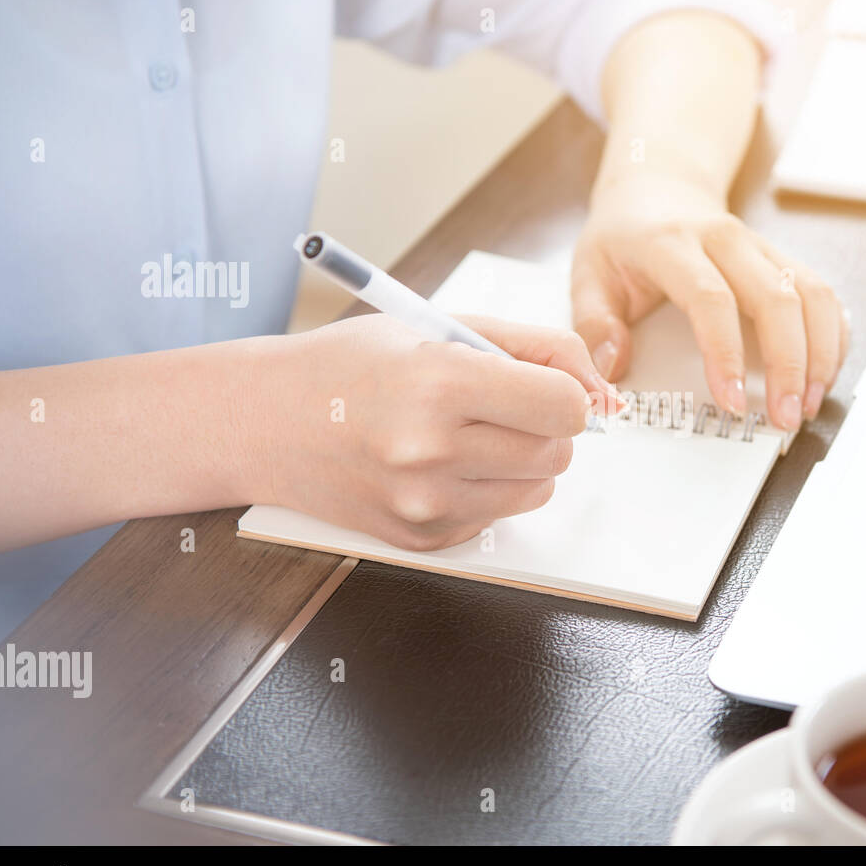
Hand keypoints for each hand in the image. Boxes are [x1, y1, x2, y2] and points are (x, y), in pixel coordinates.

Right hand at [256, 314, 619, 550]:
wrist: (263, 423)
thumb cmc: (352, 365)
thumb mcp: (439, 327)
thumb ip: (532, 346)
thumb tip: (601, 388)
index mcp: (440, 383)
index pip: (565, 407)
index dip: (566, 393)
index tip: (542, 385)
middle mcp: (432, 450)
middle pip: (559, 453)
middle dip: (547, 426)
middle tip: (502, 406)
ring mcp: (425, 504)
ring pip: (538, 489)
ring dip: (523, 461)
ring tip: (469, 434)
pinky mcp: (421, 539)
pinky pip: (498, 516)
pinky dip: (487, 490)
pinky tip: (440, 465)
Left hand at [571, 170, 848, 430]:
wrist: (657, 189)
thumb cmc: (624, 239)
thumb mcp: (588, 275)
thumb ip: (593, 324)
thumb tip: (611, 369)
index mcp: (672, 244)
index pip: (710, 298)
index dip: (725, 353)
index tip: (730, 402)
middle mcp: (726, 240)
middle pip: (776, 298)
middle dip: (788, 364)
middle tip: (785, 417)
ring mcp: (761, 247)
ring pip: (811, 294)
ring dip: (819, 353)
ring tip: (808, 403)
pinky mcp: (783, 260)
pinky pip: (823, 294)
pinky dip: (832, 336)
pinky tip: (823, 374)